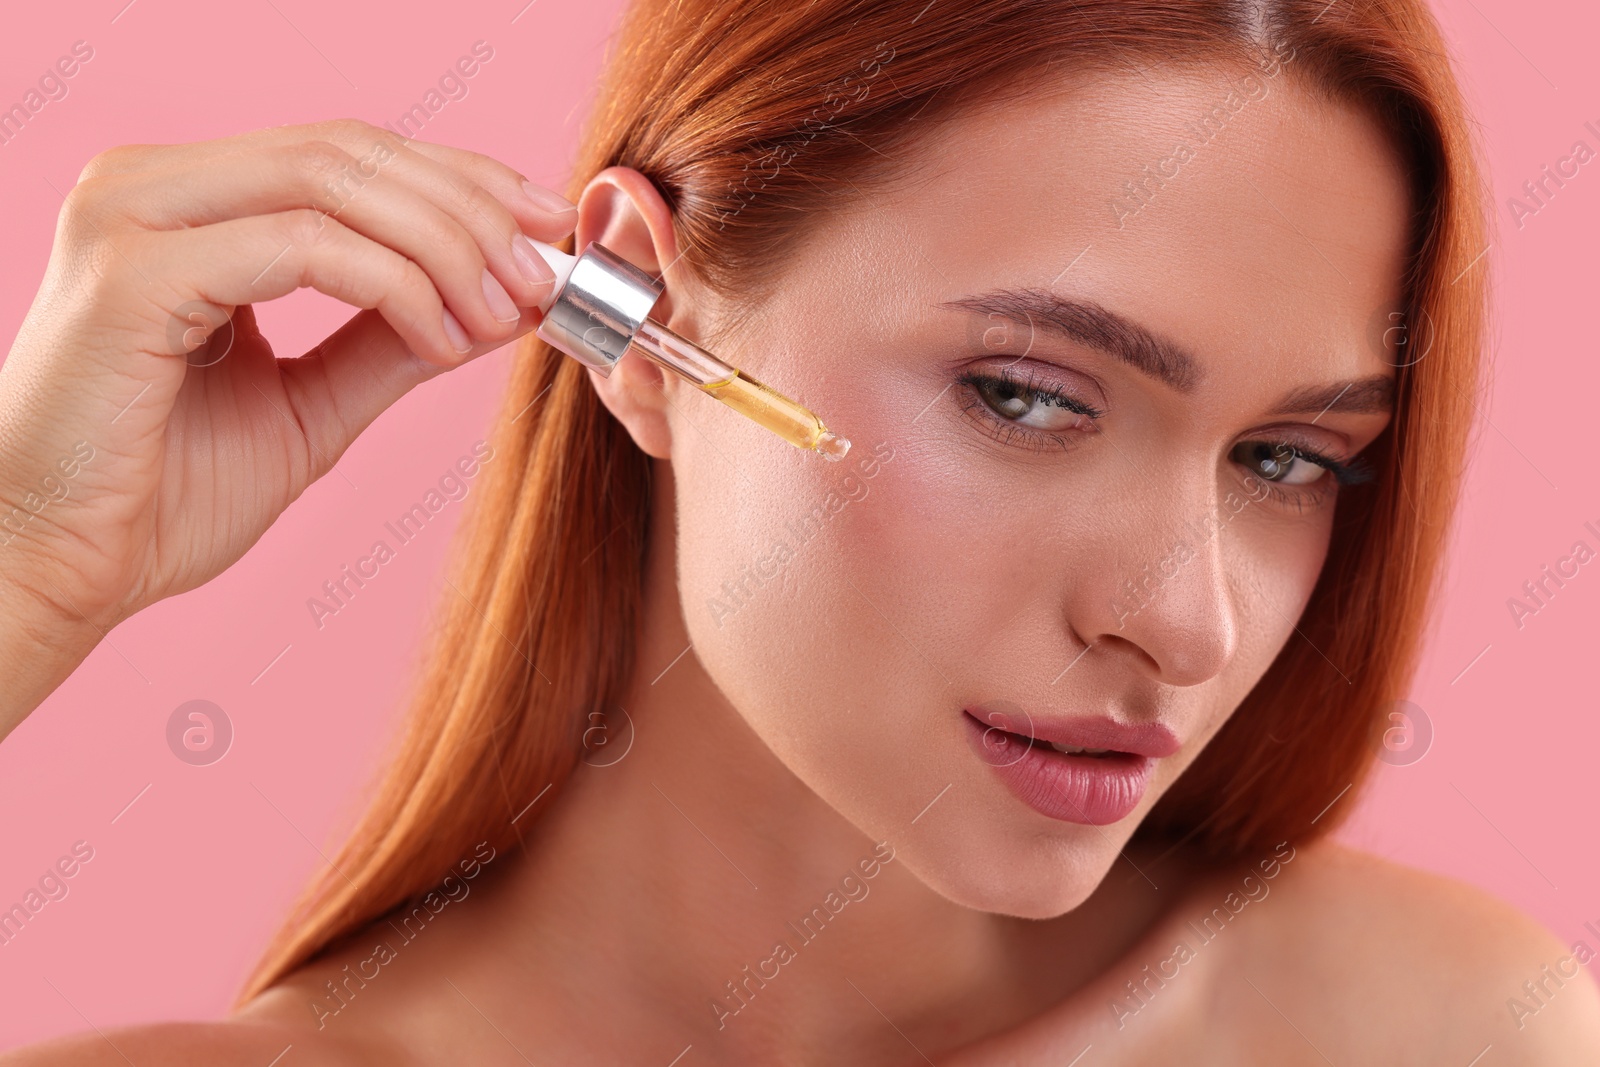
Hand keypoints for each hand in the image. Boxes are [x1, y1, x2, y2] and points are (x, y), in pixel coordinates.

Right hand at [0, 119, 575, 730]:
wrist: (58, 569)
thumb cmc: (162, 494)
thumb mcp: (311, 404)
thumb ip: (392, 341)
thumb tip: (500, 299)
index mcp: (187, 203)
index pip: (347, 153)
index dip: (460, 180)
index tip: (547, 227)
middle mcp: (151, 185)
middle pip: (351, 149)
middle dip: (470, 206)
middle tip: (544, 270)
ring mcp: (133, 215)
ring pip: (334, 180)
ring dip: (446, 242)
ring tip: (506, 309)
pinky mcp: (133, 271)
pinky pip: (305, 245)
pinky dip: (396, 285)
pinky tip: (442, 339)